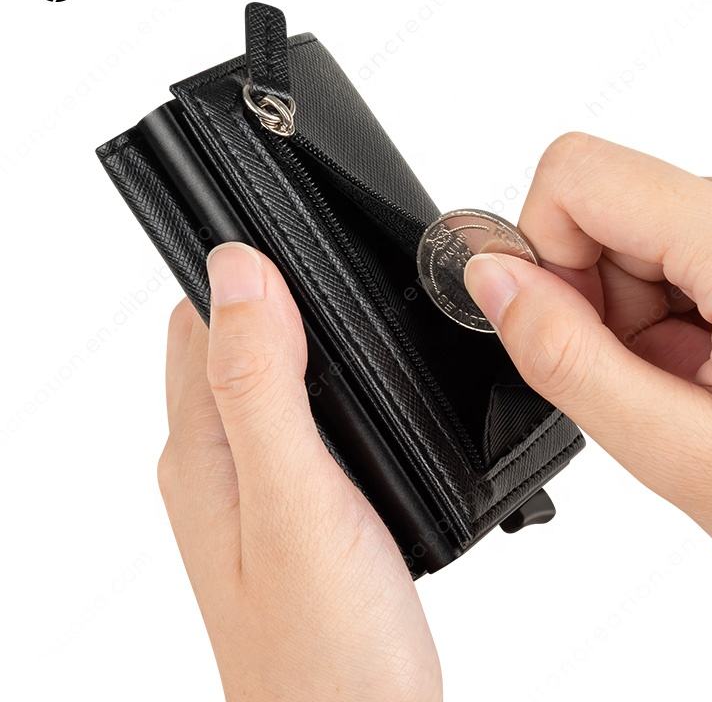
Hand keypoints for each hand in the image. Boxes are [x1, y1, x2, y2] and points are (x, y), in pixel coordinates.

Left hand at [159, 244, 441, 700]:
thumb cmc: (327, 645)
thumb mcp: (295, 497)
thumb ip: (262, 386)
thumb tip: (239, 273)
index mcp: (200, 450)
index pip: (198, 319)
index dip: (239, 264)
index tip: (284, 222)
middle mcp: (214, 463)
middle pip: (225, 340)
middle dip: (270, 289)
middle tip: (328, 258)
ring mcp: (253, 487)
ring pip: (264, 375)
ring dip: (298, 332)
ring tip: (347, 305)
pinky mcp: (295, 506)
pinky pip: (295, 416)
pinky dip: (322, 382)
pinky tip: (358, 385)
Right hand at [465, 133, 711, 599]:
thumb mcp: (689, 460)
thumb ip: (571, 362)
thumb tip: (492, 279)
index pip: (580, 174)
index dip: (541, 250)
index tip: (568, 327)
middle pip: (611, 207)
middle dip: (605, 302)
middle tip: (663, 382)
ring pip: (644, 228)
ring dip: (647, 311)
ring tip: (709, 380)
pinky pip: (688, 240)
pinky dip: (684, 305)